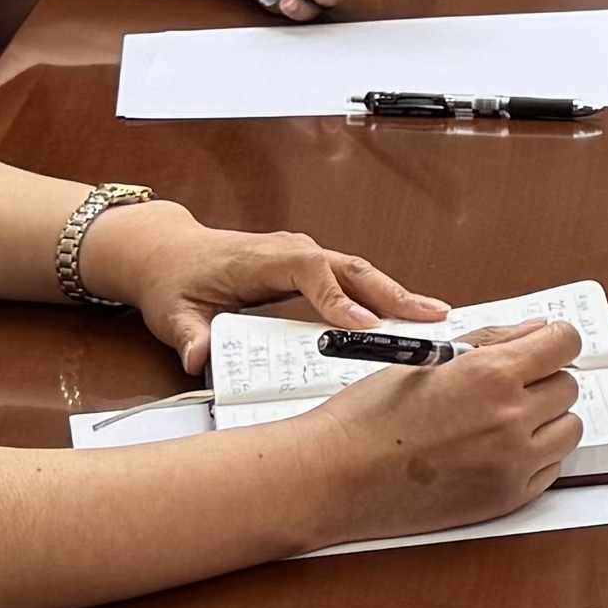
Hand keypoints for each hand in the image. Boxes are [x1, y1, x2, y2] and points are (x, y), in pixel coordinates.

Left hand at [81, 201, 448, 365]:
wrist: (170, 252)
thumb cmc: (176, 278)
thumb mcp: (172, 311)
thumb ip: (187, 335)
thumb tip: (197, 356)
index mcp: (261, 258)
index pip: (310, 271)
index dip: (339, 298)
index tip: (364, 325)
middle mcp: (291, 251)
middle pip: (350, 268)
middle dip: (392, 294)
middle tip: (430, 318)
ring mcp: (305, 256)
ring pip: (360, 272)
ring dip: (398, 295)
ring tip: (437, 318)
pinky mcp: (312, 268)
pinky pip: (354, 279)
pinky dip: (384, 296)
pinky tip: (409, 316)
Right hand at [295, 319, 584, 540]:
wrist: (335, 476)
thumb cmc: (369, 416)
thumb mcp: (429, 359)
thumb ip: (491, 342)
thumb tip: (535, 331)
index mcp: (490, 373)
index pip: (564, 343)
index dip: (553, 342)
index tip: (544, 348)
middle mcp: (509, 417)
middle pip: (568, 386)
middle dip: (543, 381)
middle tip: (507, 387)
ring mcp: (511, 463)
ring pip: (568, 430)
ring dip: (546, 421)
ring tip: (502, 421)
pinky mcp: (506, 499)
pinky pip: (550, 470)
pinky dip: (534, 458)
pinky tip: (495, 451)